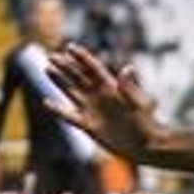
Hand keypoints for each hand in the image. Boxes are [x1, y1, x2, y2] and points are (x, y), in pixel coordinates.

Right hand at [44, 44, 165, 162]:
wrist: (146, 146)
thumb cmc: (147, 124)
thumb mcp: (138, 104)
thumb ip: (129, 87)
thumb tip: (128, 68)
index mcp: (112, 88)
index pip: (94, 69)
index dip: (82, 57)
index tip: (70, 46)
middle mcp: (100, 97)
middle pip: (79, 78)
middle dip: (66, 66)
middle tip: (52, 56)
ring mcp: (93, 110)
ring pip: (72, 92)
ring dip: (60, 82)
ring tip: (47, 69)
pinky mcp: (89, 126)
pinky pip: (70, 116)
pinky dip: (59, 110)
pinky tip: (47, 102)